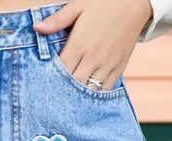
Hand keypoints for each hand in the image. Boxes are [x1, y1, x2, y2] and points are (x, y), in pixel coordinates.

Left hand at [34, 0, 153, 90]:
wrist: (134, 3)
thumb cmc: (104, 3)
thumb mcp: (78, 6)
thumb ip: (57, 21)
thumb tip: (37, 28)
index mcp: (79, 43)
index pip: (61, 70)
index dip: (52, 79)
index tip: (45, 83)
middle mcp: (93, 58)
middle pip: (73, 85)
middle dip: (63, 91)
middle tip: (55, 96)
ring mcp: (107, 65)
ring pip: (89, 90)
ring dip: (79, 95)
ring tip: (69, 99)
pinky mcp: (118, 68)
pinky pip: (105, 89)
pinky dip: (95, 94)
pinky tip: (87, 95)